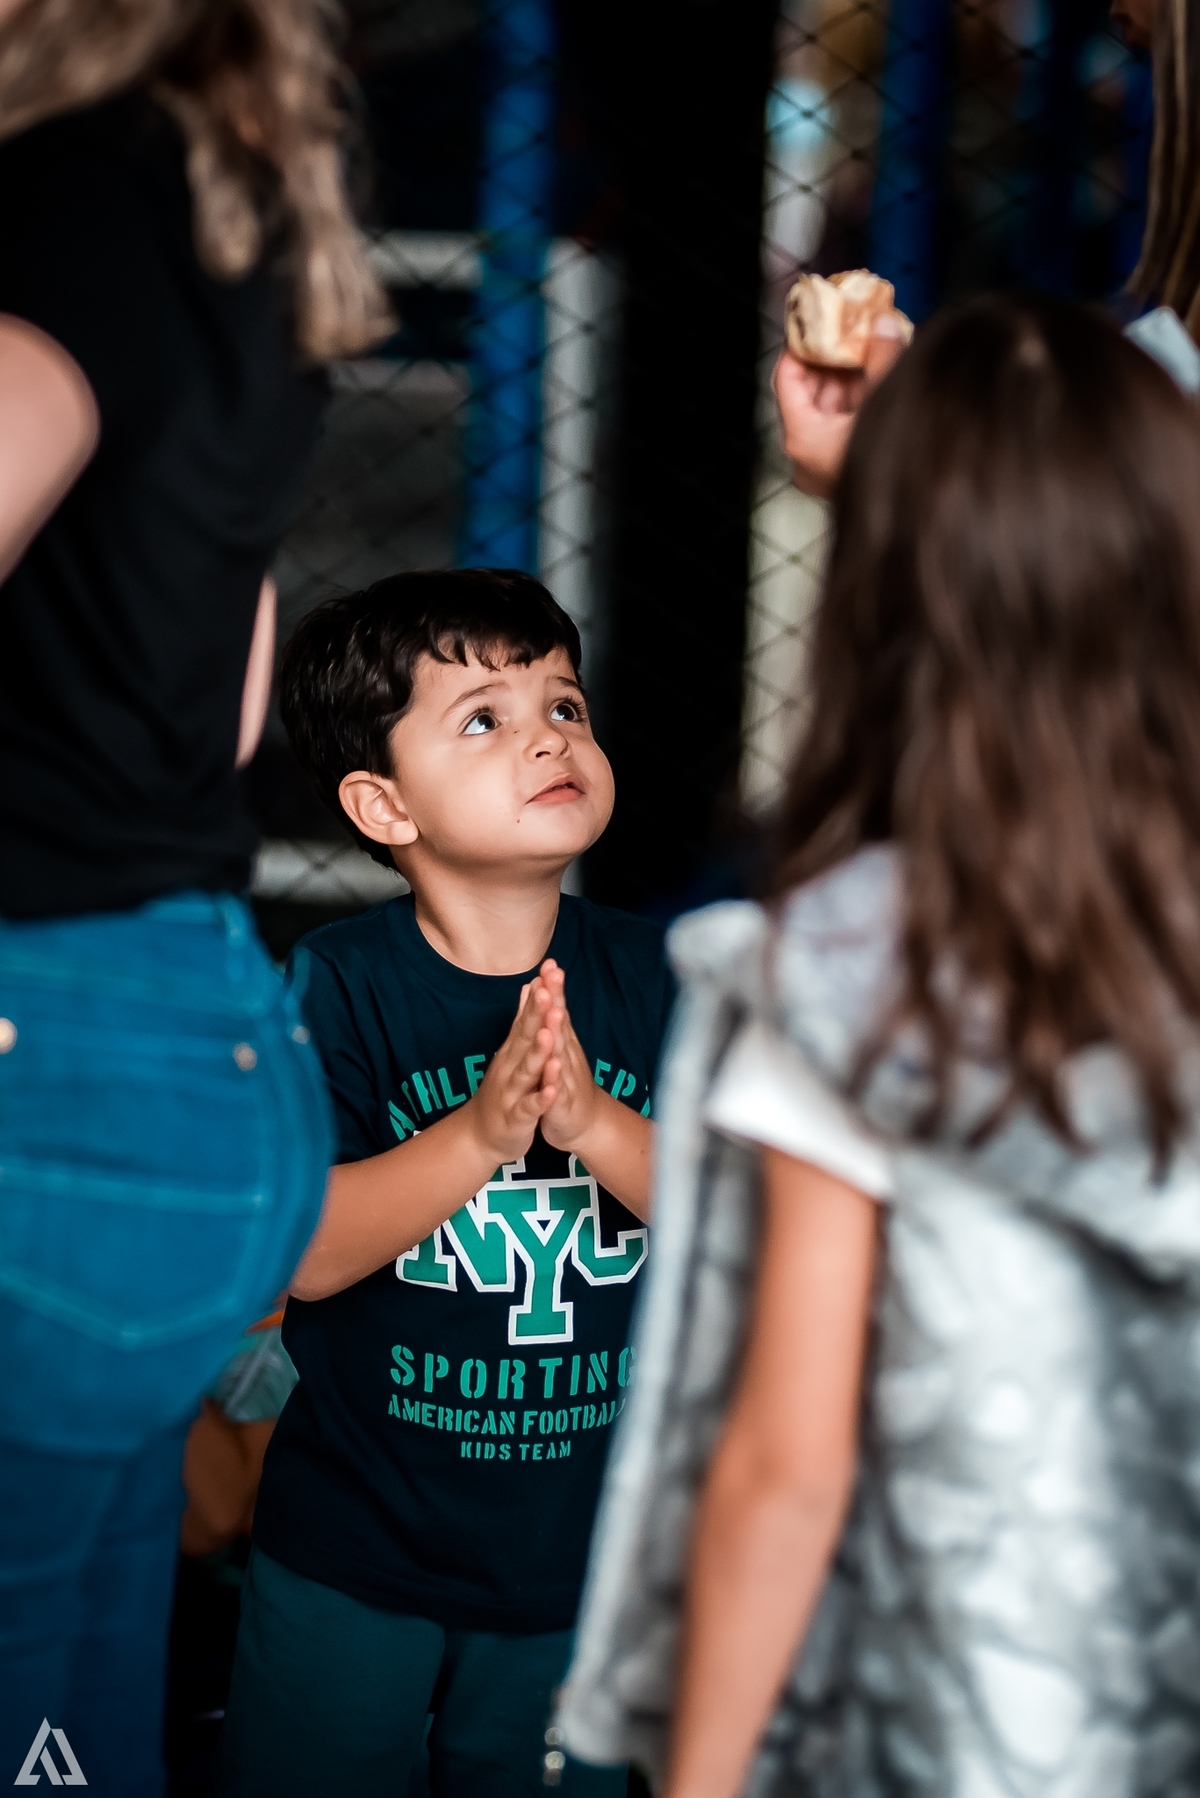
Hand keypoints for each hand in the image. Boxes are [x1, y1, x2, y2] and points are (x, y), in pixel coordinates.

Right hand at [466, 971, 563, 1167]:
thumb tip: (528, 987)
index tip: (548, 972)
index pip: (525, 1018)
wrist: (480, 1137)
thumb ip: (521, 1020)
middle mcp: (509, 1068)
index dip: (537, 996)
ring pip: (526, 1071)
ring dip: (537, 1052)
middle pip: (524, 1038)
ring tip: (547, 1034)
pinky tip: (551, 1090)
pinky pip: (529, 1108)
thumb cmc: (502, 1092)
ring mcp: (511, 1093)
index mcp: (513, 1052)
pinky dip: (540, 1099)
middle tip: (547, 991)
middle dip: (536, 1015)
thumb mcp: (512, 1053)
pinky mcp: (516, 1118)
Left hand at [530, 959, 653, 1218]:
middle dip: (556, 1001)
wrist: (584, 1124)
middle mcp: (568, 1057)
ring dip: (557, 1037)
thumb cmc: (567, 1082)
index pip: (558, 1009)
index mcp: (563, 1043)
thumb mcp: (559, 1047)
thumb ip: (555, 1017)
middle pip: (561, 1025)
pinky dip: (555, 1082)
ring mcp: (566, 1080)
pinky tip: (553, 1072)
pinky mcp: (562, 1105)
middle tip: (552, 976)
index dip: (554, 986)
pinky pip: (558, 1093)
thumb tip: (549, 986)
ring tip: (553, 1018)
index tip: (549, 961)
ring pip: (561, 1056)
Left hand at [772, 314, 906, 498]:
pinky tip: (879, 376)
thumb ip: (882, 357)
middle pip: (809, 394)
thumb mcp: (887, 396)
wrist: (925, 507)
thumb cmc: (900, 461)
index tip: (816, 323)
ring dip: (850, 379)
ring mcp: (825, 468)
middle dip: (832, 360)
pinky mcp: (846, 471)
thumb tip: (882, 323)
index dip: (801, 346)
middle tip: (848, 329)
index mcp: (803, 441)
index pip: (787, 380)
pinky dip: (859, 402)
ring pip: (830, 411)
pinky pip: (845, 428)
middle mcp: (807, 458)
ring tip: (870, 346)